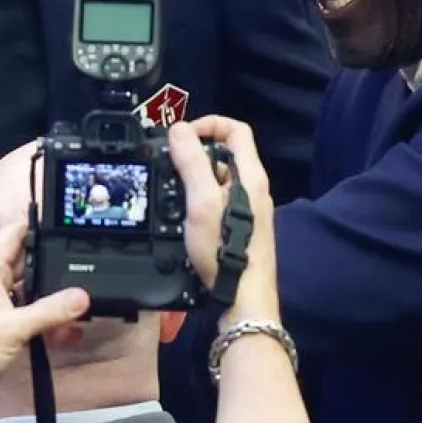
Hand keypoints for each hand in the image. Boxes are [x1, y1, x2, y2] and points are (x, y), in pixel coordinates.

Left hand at [0, 220, 88, 417]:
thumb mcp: (14, 328)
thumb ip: (51, 311)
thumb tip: (83, 295)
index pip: (14, 233)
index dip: (39, 229)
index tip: (68, 230)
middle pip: (24, 263)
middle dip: (51, 270)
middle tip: (85, 274)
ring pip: (24, 291)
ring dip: (48, 300)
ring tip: (80, 310)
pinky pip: (20, 313)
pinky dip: (39, 319)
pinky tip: (63, 332)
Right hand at [168, 116, 278, 323]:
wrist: (242, 298)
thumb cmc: (225, 252)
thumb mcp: (201, 202)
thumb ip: (192, 163)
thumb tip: (179, 129)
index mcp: (250, 176)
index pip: (236, 129)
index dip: (209, 124)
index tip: (182, 136)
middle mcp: (252, 188)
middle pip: (223, 154)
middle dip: (194, 154)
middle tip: (169, 165)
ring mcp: (247, 209)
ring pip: (216, 179)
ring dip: (192, 179)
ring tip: (170, 191)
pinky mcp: (239, 227)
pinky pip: (215, 201)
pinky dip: (196, 200)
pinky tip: (180, 215)